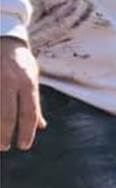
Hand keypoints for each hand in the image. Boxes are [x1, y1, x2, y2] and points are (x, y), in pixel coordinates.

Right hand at [1, 36, 45, 150]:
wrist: (2, 40)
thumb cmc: (20, 63)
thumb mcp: (32, 79)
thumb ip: (34, 103)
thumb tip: (40, 126)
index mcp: (27, 83)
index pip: (28, 113)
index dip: (26, 132)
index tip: (23, 146)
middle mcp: (9, 82)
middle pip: (7, 115)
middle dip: (5, 134)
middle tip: (4, 147)